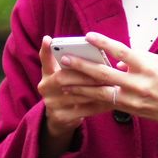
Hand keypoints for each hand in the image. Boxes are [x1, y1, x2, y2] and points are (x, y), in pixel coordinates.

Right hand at [36, 36, 112, 157]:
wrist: (62, 118)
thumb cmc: (70, 89)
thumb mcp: (66, 75)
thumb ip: (75, 63)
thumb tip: (94, 48)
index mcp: (47, 74)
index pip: (45, 59)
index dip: (45, 50)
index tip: (48, 39)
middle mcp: (45, 88)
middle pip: (63, 78)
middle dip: (85, 75)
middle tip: (105, 73)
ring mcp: (51, 104)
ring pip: (76, 95)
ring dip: (96, 90)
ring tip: (113, 85)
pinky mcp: (61, 117)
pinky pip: (84, 110)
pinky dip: (99, 105)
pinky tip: (112, 101)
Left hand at [60, 32, 157, 142]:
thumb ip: (136, 60)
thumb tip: (116, 61)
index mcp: (148, 66)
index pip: (121, 51)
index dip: (104, 43)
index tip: (88, 36)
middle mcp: (139, 83)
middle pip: (105, 74)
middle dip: (83, 66)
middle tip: (66, 59)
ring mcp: (134, 99)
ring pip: (101, 92)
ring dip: (80, 86)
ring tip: (64, 80)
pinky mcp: (131, 110)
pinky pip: (107, 103)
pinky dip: (91, 99)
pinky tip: (78, 96)